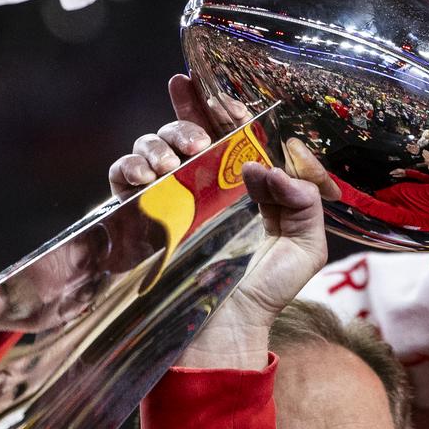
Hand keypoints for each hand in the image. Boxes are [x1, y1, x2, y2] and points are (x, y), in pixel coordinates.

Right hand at [112, 75, 335, 371]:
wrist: (224, 330)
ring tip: (171, 164)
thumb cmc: (265, 292)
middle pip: (187, 129)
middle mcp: (205, 185)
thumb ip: (303, 202)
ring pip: (153, 146)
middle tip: (197, 141)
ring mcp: (170, 198)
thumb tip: (265, 167)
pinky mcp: (140, 216)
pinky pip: (123, 176)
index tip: (221, 99)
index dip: (223, 109)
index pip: (231, 133)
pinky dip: (129, 167)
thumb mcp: (304, 247)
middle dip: (186, 115)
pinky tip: (147, 177)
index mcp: (243, 185)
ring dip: (158, 142)